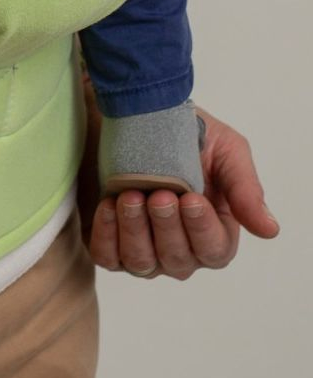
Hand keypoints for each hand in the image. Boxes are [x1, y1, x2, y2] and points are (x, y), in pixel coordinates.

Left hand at [78, 83, 279, 279]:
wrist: (142, 114)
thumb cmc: (191, 136)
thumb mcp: (227, 152)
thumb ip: (245, 189)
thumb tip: (269, 229)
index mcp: (215, 232)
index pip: (214, 251)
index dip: (202, 229)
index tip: (191, 198)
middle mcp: (181, 250)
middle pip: (177, 260)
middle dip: (166, 227)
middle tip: (160, 194)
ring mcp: (145, 249)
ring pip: (142, 263)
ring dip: (135, 231)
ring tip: (131, 197)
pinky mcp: (111, 242)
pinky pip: (107, 256)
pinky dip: (107, 235)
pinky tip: (110, 206)